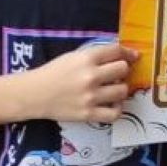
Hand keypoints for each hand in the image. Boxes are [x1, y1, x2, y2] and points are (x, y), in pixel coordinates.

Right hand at [22, 42, 136, 122]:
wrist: (33, 94)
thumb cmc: (54, 73)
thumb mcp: (74, 56)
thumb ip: (96, 55)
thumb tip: (123, 55)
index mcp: (86, 58)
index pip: (116, 51)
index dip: (128, 53)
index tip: (133, 57)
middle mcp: (90, 76)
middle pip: (123, 70)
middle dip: (123, 70)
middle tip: (117, 74)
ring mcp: (90, 97)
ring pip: (123, 91)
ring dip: (121, 89)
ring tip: (113, 89)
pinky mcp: (88, 114)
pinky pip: (114, 113)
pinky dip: (117, 108)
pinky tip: (111, 104)